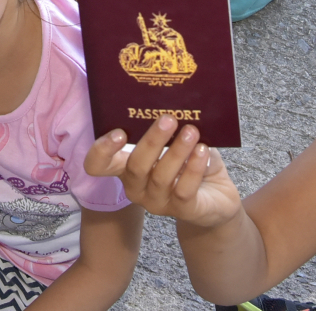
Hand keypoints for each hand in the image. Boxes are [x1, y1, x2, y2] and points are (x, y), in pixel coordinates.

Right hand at [85, 119, 242, 226]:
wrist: (217, 197)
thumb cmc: (190, 162)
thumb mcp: (175, 142)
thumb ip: (168, 129)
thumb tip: (172, 104)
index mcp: (126, 168)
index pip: (98, 165)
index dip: (102, 151)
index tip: (119, 132)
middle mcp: (137, 187)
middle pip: (134, 167)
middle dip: (152, 141)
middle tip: (168, 119)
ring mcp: (157, 202)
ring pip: (161, 177)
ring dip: (177, 151)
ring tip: (191, 131)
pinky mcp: (182, 211)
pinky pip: (184, 190)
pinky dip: (193, 168)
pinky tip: (202, 151)